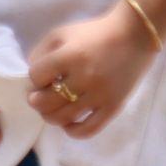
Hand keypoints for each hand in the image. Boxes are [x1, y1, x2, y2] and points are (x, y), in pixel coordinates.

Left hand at [25, 4, 158, 138]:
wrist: (133, 37)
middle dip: (36, 101)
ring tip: (49, 110)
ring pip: (64, 117)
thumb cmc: (93, 34)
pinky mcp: (114, 107)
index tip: (40, 77)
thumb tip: (31, 77)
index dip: (33, 78)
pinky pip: (90, 129)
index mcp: (69, 56)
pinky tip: (68, 124)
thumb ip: (41, 52)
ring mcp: (100, 95)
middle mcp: (84, 78)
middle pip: (47, 101)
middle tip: (37, 98)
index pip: (37, 76)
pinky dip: (73, 131)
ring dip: (50, 117)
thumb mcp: (61, 34)